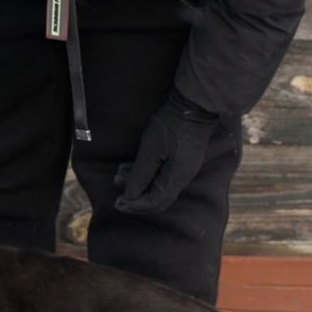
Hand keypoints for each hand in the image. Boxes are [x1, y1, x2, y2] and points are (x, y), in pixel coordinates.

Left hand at [115, 88, 218, 214]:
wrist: (193, 106)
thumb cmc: (172, 125)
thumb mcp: (150, 150)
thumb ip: (140, 175)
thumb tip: (130, 196)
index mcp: (176, 178)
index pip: (154, 202)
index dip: (135, 205)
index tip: (119, 202)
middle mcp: (181, 179)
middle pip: (158, 200)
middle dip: (136, 202)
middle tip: (118, 200)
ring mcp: (182, 171)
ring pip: (159, 189)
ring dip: (139, 188)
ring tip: (119, 178)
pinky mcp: (180, 162)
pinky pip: (162, 178)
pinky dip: (146, 178)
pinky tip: (131, 170)